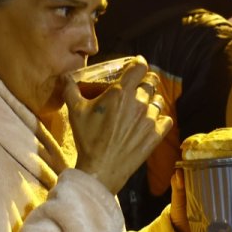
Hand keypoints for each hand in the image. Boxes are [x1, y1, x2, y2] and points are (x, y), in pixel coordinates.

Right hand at [66, 58, 171, 193]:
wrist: (100, 168)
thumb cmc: (88, 139)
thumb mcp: (75, 112)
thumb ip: (71, 89)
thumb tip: (66, 76)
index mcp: (120, 92)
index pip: (139, 67)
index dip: (139, 63)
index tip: (136, 65)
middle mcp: (139, 102)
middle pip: (152, 82)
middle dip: (145, 83)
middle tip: (138, 89)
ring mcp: (150, 119)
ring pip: (158, 101)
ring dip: (152, 102)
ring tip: (142, 109)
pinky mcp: (156, 135)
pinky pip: (166, 119)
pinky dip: (160, 119)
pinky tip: (151, 123)